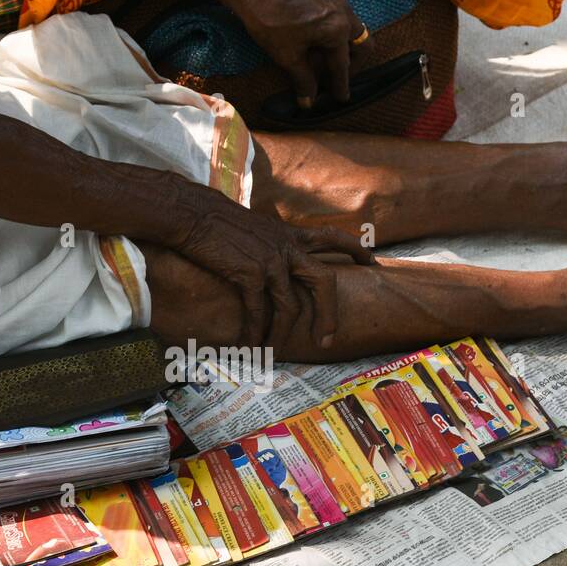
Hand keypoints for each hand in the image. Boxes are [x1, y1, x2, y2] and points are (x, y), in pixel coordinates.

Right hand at [171, 190, 372, 349]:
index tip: (373, 263)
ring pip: (290, 306)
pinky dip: (257, 333)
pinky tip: (252, 346)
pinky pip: (259, 312)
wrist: (193, 214)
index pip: (332, 237)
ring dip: (284, 333)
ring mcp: (270, 261)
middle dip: (329, 313)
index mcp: (289, 235)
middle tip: (328, 338)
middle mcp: (286, 247)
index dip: (356, 249)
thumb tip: (274, 259)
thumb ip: (272, 243)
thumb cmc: (217, 221)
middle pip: (324, 281)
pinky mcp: (249, 273)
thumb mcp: (256, 227)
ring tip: (276, 351)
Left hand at [226, 0, 370, 107]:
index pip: (342, 65)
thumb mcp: (287, 56)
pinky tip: (317, 42)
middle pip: (362, 43)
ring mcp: (336, 0)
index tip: (341, 99)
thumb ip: (303, 80)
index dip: (340, 85)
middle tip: (339, 78)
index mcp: (337, 29)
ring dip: (344, 48)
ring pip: (352, 29)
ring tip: (325, 62)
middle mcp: (344, 13)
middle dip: (354, 64)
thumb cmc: (270, 21)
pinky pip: (341, 17)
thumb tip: (308, 103)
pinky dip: (336, 34)